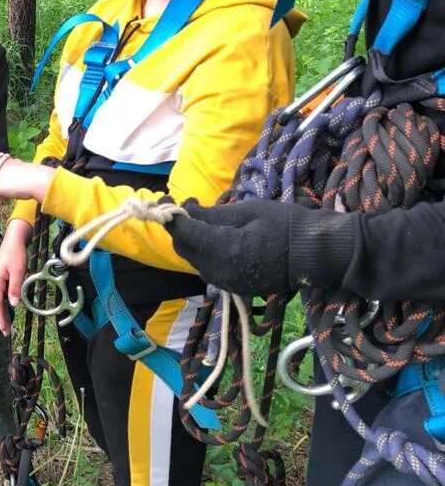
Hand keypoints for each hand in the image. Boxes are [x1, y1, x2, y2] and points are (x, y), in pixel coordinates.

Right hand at [0, 220, 31, 333]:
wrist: (14, 239)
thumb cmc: (15, 253)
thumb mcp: (18, 270)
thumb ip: (15, 287)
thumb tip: (13, 304)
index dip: (0, 317)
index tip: (3, 329)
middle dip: (1, 318)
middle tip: (6, 332)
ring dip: (2, 312)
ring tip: (7, 324)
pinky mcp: (0, 278)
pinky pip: (1, 294)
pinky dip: (4, 303)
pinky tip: (9, 309)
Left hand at [166, 199, 292, 295]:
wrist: (317, 254)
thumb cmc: (287, 224)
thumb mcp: (248, 211)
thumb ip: (213, 215)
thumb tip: (186, 212)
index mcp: (222, 250)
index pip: (183, 233)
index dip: (171, 216)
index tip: (168, 199)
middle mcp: (219, 271)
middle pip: (184, 249)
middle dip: (180, 228)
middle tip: (187, 206)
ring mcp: (226, 282)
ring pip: (195, 260)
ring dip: (192, 240)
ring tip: (201, 218)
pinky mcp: (235, 287)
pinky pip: (209, 268)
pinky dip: (205, 252)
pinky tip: (214, 236)